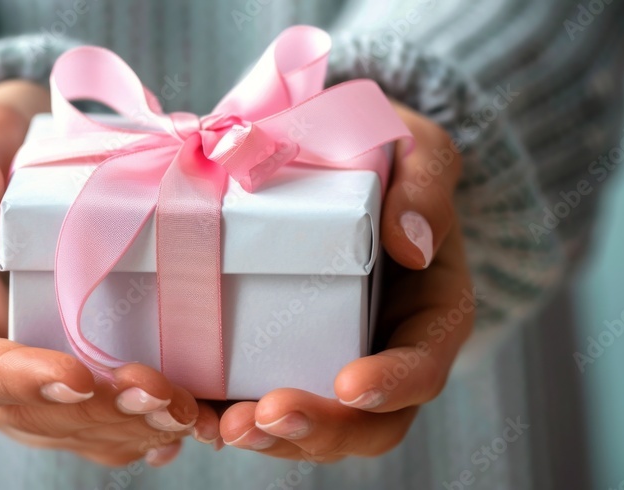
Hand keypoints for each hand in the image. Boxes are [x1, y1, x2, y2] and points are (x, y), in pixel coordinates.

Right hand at [0, 80, 219, 466]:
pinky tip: (184, 425)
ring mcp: (14, 391)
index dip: (21, 378)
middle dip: (100, 413)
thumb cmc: (5, 154)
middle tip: (166, 398)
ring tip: (188, 413)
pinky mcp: (55, 397)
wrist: (22, 182)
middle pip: (29, 412)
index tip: (82, 374)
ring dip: (130, 430)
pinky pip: (94, 433)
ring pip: (68, 432)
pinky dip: (142, 433)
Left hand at [218, 103, 473, 460]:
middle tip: (260, 419)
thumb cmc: (384, 153)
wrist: (330, 154)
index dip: (392, 385)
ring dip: (267, 437)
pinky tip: (192, 415)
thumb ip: (425, 184)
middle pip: (366, 422)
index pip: (424, 366)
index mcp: (430, 312)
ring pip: (311, 427)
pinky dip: (227, 417)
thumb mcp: (416, 151)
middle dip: (316, 431)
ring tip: (221, 427)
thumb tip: (412, 244)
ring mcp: (329, 360)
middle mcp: (383, 351)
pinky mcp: (278, 357)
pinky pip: (258, 402)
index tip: (350, 386)